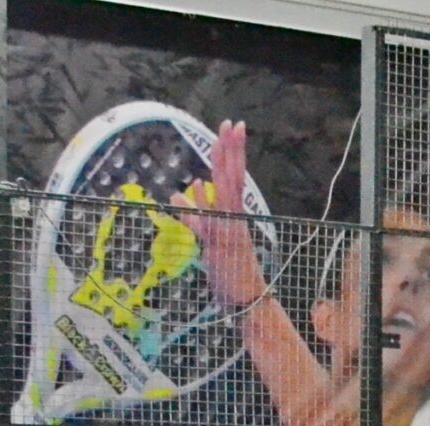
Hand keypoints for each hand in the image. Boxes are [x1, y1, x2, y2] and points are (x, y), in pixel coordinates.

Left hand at [175, 120, 269, 308]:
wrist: (247, 300)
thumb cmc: (231, 269)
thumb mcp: (210, 236)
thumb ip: (197, 212)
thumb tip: (181, 192)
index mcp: (234, 213)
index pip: (234, 175)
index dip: (233, 151)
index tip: (232, 126)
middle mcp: (235, 217)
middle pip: (234, 177)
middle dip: (232, 150)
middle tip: (231, 123)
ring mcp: (229, 230)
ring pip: (226, 194)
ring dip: (222, 169)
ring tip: (220, 143)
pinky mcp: (220, 247)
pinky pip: (208, 225)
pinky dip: (201, 207)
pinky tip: (194, 187)